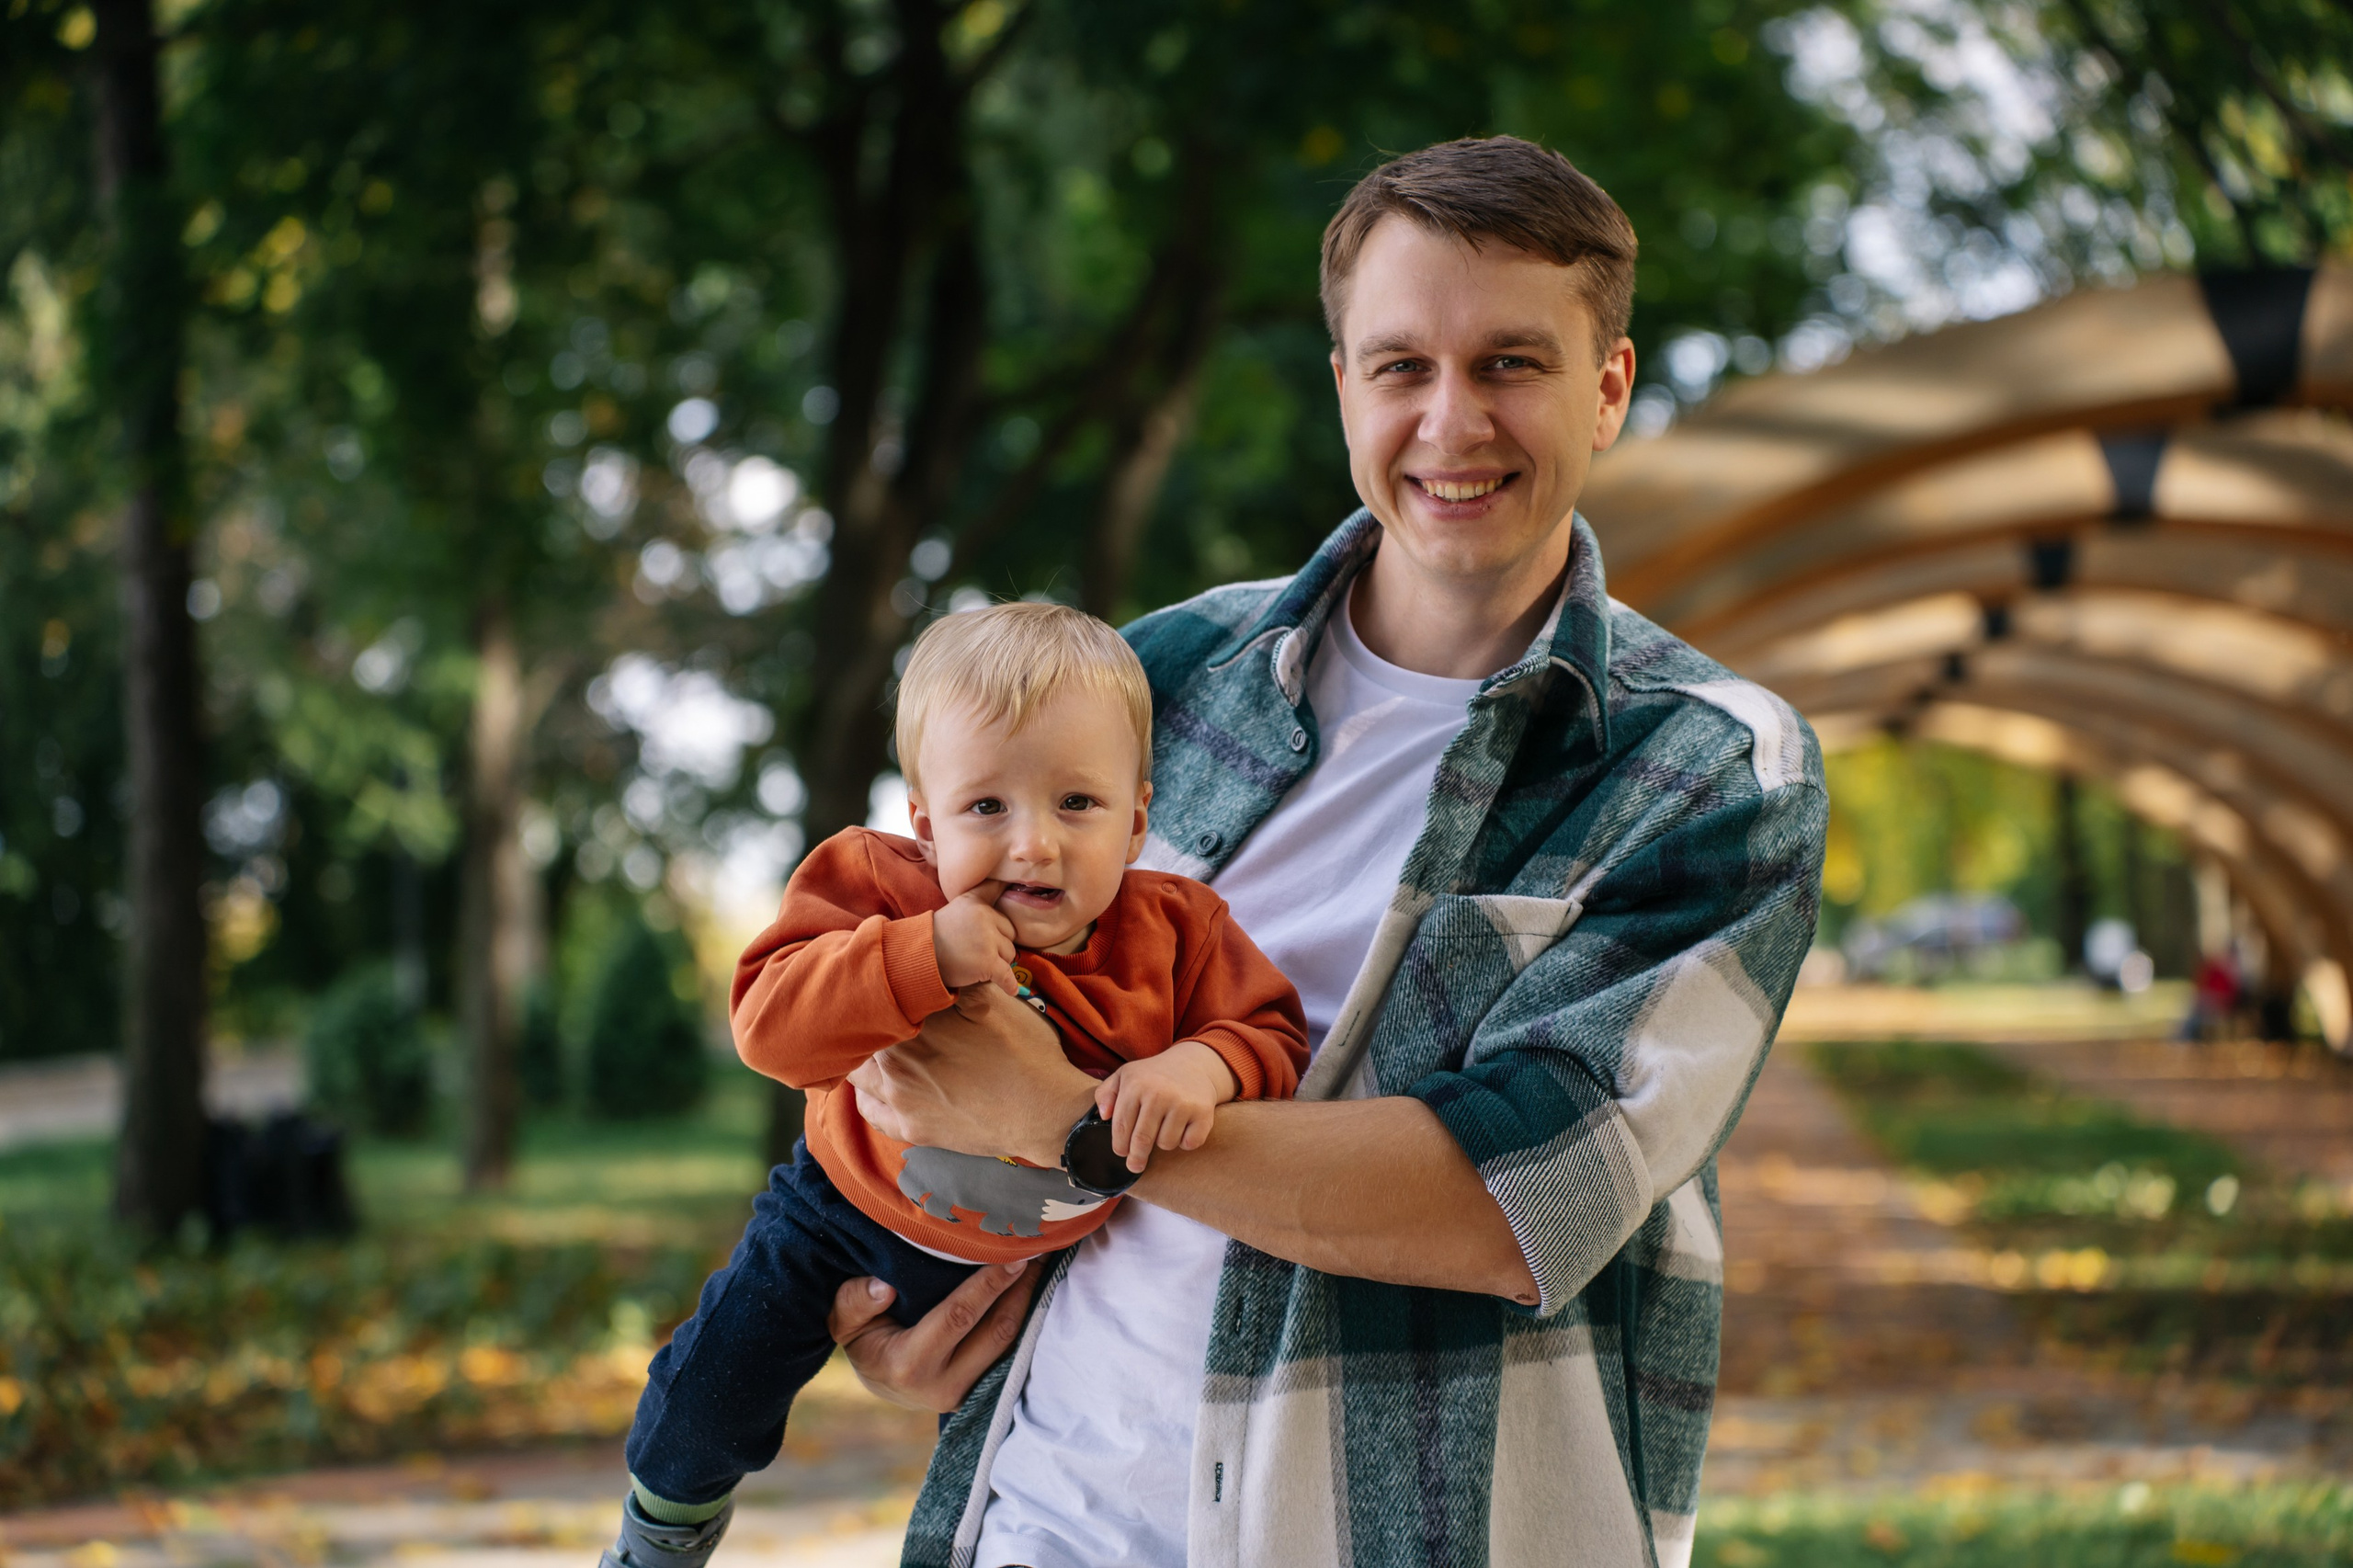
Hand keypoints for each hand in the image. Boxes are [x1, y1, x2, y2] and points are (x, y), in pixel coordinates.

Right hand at [826, 1261, 1039, 1412]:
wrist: (881, 1382)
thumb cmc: (864, 1341)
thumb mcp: (844, 1322)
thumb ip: (855, 1302)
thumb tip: (883, 1286)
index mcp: (909, 1366)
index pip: (958, 1317)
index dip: (988, 1286)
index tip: (1013, 1256)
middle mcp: (944, 1386)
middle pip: (996, 1332)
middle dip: (1020, 1291)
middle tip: (1038, 1251)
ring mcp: (968, 1393)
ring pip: (1010, 1345)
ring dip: (1028, 1304)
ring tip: (1042, 1264)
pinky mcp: (983, 1391)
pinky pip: (1010, 1353)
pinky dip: (1025, 1320)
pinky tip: (1032, 1289)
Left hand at [849, 982, 1095, 1163]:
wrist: (1045, 1112)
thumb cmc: (1025, 1053)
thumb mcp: (997, 1003)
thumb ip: (959, 983)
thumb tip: (936, 967)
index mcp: (916, 1025)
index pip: (880, 1001)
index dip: (884, 992)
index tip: (893, 989)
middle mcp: (899, 1063)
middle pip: (864, 1038)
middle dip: (871, 1026)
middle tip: (883, 1020)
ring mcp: (901, 1100)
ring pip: (859, 1075)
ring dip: (866, 1060)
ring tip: (881, 1051)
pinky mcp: (912, 1129)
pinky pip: (870, 1112)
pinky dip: (868, 1097)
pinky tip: (881, 1088)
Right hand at [933, 880, 1016, 992]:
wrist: (919, 956)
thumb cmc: (940, 933)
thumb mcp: (960, 905)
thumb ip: (982, 894)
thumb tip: (1005, 883)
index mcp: (978, 904)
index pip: (1004, 916)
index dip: (1000, 927)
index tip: (1012, 918)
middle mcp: (985, 918)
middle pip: (1010, 936)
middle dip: (999, 945)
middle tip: (976, 950)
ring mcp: (987, 941)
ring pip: (1010, 955)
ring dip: (998, 962)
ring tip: (975, 961)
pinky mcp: (988, 962)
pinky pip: (1006, 975)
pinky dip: (1009, 984)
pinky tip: (1012, 990)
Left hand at [1095, 1040, 1238, 1173]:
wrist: (1194, 1064)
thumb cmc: (1154, 1075)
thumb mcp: (1125, 1075)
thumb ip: (1105, 1093)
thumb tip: (1104, 1115)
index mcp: (1135, 1085)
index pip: (1121, 1126)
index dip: (1120, 1145)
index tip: (1121, 1153)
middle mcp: (1159, 1094)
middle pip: (1142, 1140)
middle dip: (1136, 1158)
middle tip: (1135, 1165)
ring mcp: (1182, 1103)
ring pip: (1166, 1144)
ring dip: (1163, 1143)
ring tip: (1164, 1129)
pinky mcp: (1203, 1113)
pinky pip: (1188, 1143)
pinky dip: (1185, 1141)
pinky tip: (1183, 1128)